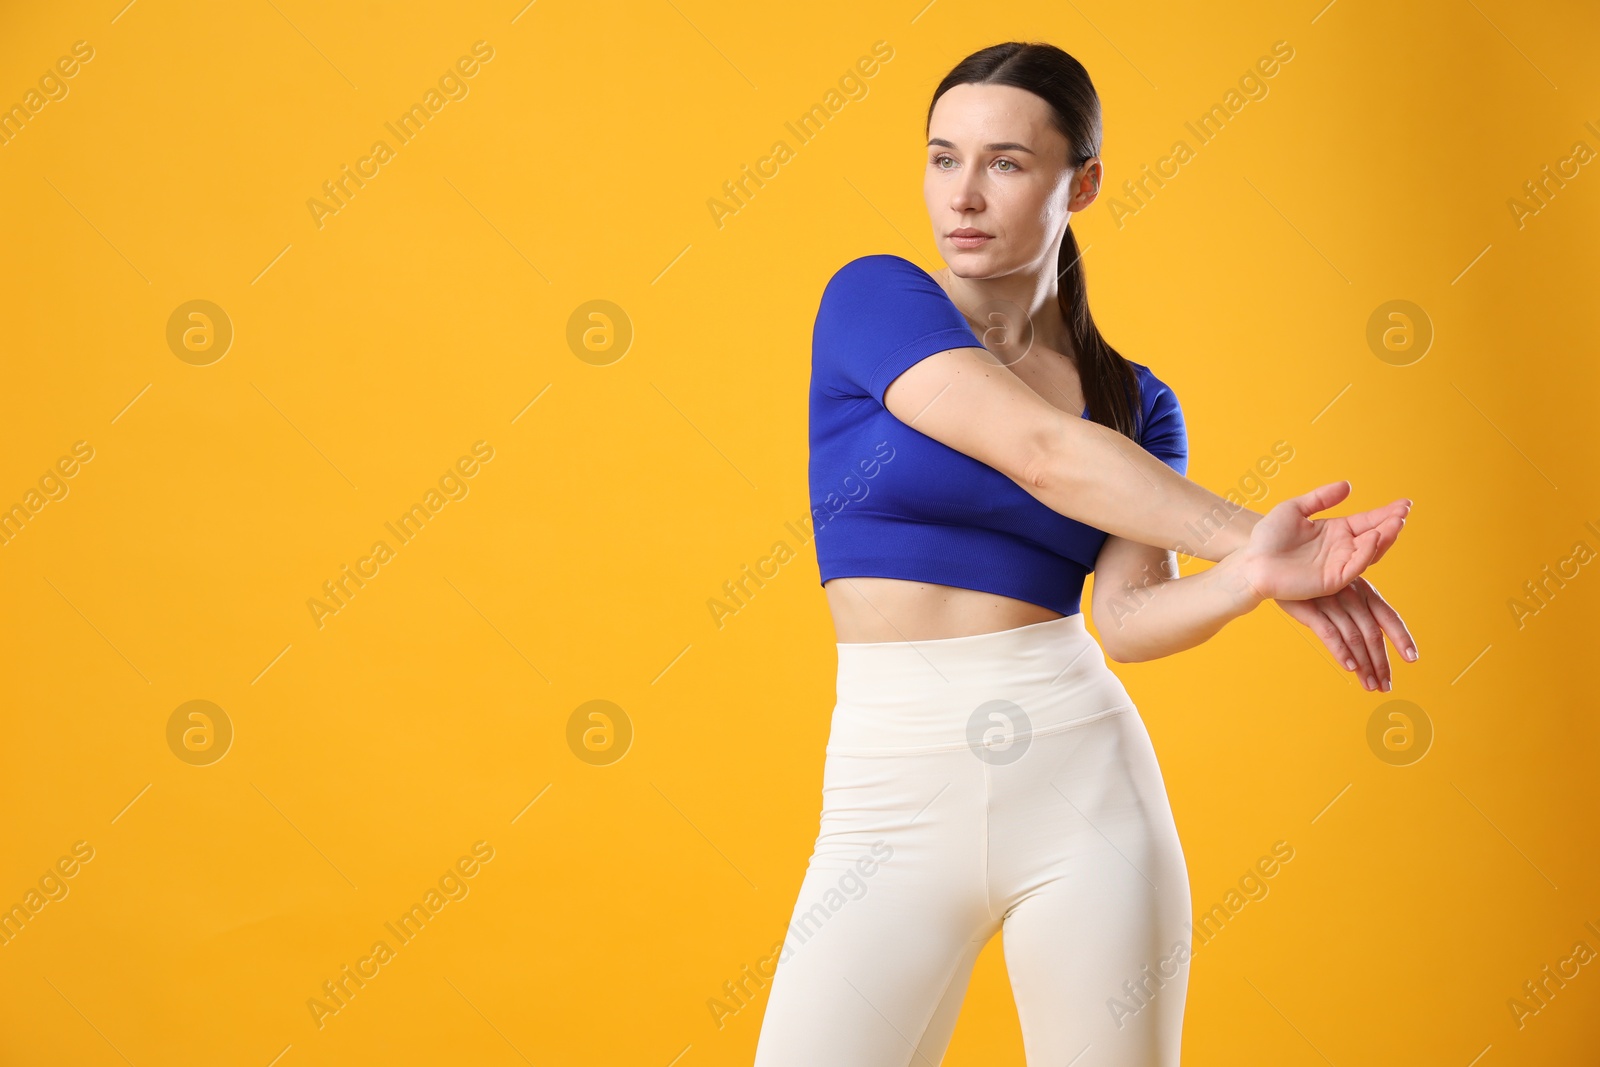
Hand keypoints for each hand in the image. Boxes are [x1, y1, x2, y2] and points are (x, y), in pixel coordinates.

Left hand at [1234, 481, 1410, 602]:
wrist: (1250, 562)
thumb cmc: (1267, 538)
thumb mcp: (1294, 509)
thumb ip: (1321, 498)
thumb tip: (1348, 485)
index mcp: (1335, 532)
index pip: (1367, 521)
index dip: (1385, 513)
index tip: (1404, 503)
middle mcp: (1341, 549)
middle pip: (1375, 535)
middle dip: (1391, 523)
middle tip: (1404, 511)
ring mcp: (1338, 565)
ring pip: (1369, 552)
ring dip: (1384, 537)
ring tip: (1396, 522)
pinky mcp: (1332, 580)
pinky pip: (1354, 567)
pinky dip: (1366, 553)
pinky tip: (1374, 537)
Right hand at [1276, 577, 1417, 691]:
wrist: (1282, 569)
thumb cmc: (1316, 585)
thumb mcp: (1344, 590)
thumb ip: (1361, 610)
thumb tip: (1373, 641)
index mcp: (1366, 591)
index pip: (1390, 617)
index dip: (1402, 638)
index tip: (1412, 659)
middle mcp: (1352, 596)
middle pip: (1373, 634)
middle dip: (1381, 663)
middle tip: (1385, 686)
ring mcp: (1332, 602)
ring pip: (1354, 638)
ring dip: (1364, 665)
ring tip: (1370, 685)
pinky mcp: (1311, 609)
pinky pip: (1330, 634)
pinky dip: (1342, 652)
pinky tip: (1350, 667)